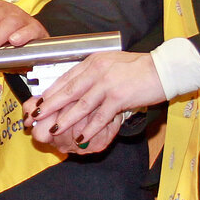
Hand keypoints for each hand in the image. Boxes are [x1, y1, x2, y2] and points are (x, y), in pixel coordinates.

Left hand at [25, 51, 163, 151]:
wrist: (163, 69)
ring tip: (54, 130)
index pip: (66, 78)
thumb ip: (94, 74)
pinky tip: (81, 137)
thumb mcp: (111, 64)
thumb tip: (76, 88)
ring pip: (81, 105)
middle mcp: (97, 71)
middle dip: (50, 106)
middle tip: (35, 118)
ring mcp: (107, 84)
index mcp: (93, 62)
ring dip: (65, 120)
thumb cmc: (138, 69)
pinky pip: (100, 116)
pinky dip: (89, 128)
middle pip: (68, 91)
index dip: (50, 92)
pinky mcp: (119, 97)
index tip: (38, 104)